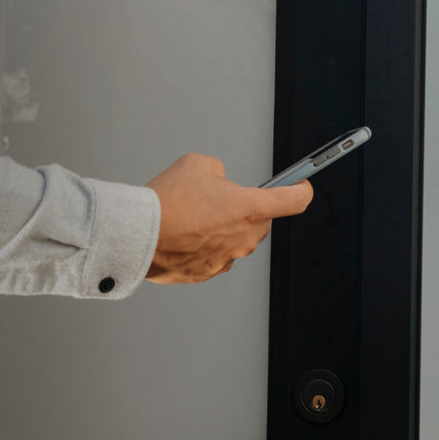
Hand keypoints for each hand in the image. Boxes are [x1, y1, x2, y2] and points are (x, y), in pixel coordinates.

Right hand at [144, 153, 313, 283]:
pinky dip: (203, 246)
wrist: (138, 234)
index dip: (301, 189)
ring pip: (235, 241)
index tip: (301, 186)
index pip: (294, 200)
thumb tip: (218, 182)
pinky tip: (182, 234)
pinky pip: (213, 257)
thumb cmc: (167, 201)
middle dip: (247, 209)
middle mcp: (244, 238)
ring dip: (222, 229)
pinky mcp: (204, 274)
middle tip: (221, 198)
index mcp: (251, 209)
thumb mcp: (198, 165)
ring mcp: (226, 260)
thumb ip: (219, 172)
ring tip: (193, 216)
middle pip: (261, 222)